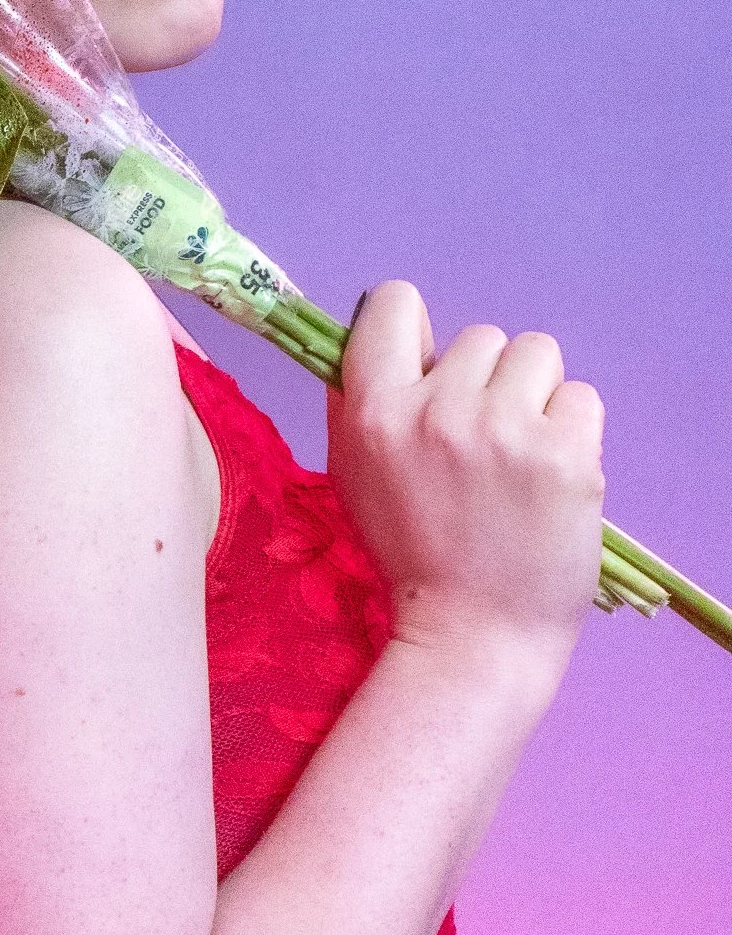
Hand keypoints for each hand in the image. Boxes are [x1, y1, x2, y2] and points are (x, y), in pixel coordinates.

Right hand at [327, 281, 605, 669]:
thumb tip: (378, 331)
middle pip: (480, 336)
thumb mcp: (352, 471)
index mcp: (374, 411)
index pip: (395, 303)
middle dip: (485, 378)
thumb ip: (357, 399)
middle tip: (481, 437)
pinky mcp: (566, 456)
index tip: (427, 363)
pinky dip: (573, 426)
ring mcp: (505, 430)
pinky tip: (553, 468)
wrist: (475, 631)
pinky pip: (581, 396)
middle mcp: (436, 410)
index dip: (413, 325)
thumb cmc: (408, 552)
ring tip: (522, 448)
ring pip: (536, 354)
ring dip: (534, 393)